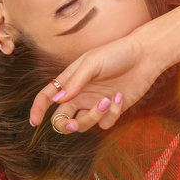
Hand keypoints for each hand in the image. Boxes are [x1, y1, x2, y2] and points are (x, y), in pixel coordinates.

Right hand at [29, 29, 165, 133]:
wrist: (144, 57)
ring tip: (106, 100)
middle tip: (72, 124)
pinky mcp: (111, 111)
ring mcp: (94, 104)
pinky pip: (104, 124)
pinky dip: (111, 114)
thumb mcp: (92, 63)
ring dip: (93, 117)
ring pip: (83, 124)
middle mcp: (79, 95)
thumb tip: (57, 100)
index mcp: (70, 80)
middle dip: (65, 125)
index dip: (38, 109)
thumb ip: (74, 82)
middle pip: (62, 118)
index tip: (35, 121)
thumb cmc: (115, 54)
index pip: (47, 96)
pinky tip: (119, 97)